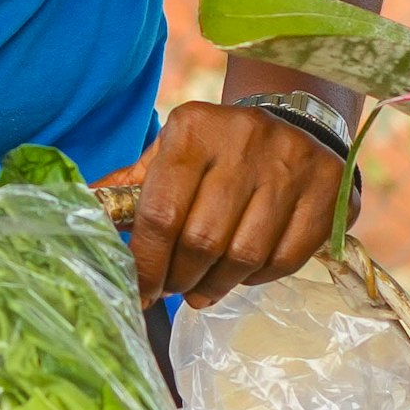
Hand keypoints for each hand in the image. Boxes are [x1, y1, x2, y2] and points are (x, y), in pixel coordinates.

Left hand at [128, 98, 344, 306]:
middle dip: (181, 278)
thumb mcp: (171, 153)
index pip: (161, 214)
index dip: (147, 264)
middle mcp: (244, 140)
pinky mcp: (328, 189)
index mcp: (193, 130)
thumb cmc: (217, 148)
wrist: (294, 119)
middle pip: (203, 240)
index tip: (141, 291)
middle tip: (174, 289)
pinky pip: (285, 258)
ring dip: (217, 285)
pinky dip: (258, 278)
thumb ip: (130, 187)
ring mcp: (291, 163)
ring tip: (202, 290)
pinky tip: (243, 274)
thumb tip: (81, 218)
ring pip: (245, 255)